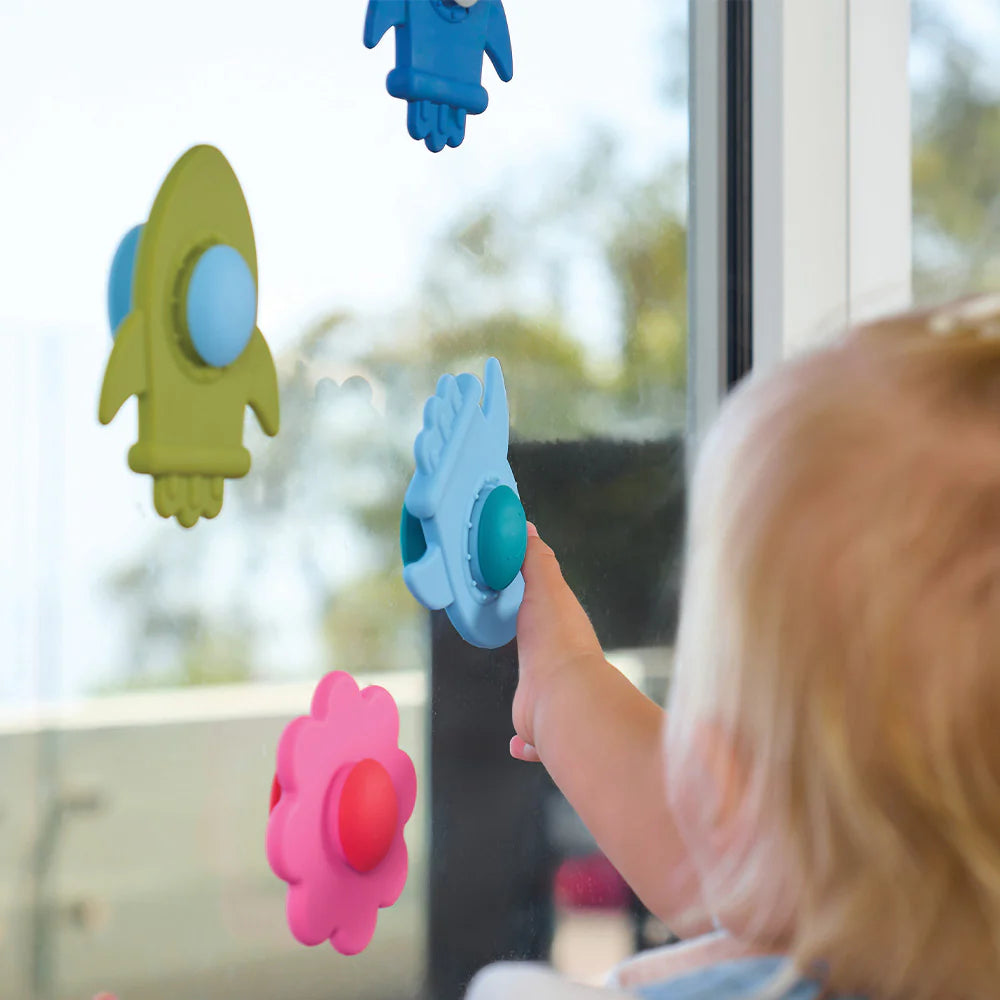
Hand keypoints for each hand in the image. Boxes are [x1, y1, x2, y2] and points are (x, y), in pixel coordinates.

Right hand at [511, 523, 604, 762]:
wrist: (564, 700)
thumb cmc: (556, 642)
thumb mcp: (546, 586)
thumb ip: (535, 558)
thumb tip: (527, 526)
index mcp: (562, 632)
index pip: (551, 615)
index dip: (538, 609)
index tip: (519, 603)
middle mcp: (560, 667)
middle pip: (548, 657)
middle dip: (538, 654)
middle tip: (520, 644)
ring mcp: (551, 699)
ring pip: (542, 700)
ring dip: (534, 700)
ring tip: (525, 693)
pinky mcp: (539, 728)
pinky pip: (533, 739)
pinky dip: (527, 742)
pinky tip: (519, 744)